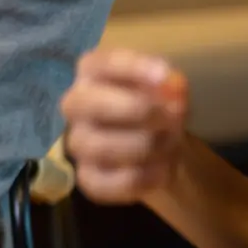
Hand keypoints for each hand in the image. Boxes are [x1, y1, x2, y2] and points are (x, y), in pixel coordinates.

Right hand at [61, 47, 188, 204]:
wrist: (161, 145)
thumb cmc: (157, 103)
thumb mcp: (168, 88)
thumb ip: (169, 83)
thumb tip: (172, 85)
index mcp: (91, 71)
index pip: (103, 64)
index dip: (134, 69)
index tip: (166, 77)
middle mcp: (75, 104)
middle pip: (89, 103)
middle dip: (136, 109)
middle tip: (172, 115)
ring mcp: (77, 142)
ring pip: (100, 146)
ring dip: (145, 145)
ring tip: (172, 142)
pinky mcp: (86, 178)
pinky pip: (106, 183)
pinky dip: (140, 178)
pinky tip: (162, 170)